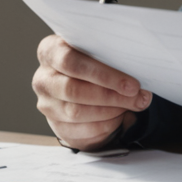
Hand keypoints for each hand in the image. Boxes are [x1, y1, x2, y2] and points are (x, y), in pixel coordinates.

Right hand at [32, 35, 151, 150]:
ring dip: (111, 111)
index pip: (71, 62)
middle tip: (138, 98)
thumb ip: (110, 56)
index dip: (103, 75)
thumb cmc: (93, 62)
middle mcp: (43, 79)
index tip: (131, 84)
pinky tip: (120, 116)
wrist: (82, 83)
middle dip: (110, 96)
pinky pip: (82, 131)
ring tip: (132, 105)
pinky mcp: (56, 126)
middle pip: (74, 90)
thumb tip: (138, 70)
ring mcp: (47, 105)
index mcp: (49, 51)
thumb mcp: (97, 51)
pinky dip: (107, 125)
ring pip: (77, 113)